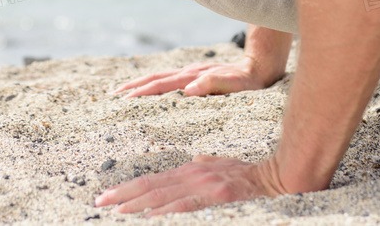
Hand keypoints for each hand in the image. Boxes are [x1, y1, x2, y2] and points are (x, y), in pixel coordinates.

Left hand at [95, 155, 286, 214]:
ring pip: (163, 197)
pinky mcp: (216, 197)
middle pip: (151, 186)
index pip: (153, 180)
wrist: (279, 176)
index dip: (129, 189)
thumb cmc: (253, 175)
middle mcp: (193, 174)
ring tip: (116, 212)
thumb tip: (195, 161)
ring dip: (137, 205)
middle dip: (123, 196)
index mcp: (192, 169)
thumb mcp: (225, 165)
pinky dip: (165, 213)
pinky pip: (185, 207)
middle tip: (100, 203)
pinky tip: (149, 218)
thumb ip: (208, 164)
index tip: (109, 197)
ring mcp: (203, 186)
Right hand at [111, 57, 279, 97]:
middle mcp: (189, 73)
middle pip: (155, 78)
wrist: (261, 66)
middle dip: (133, 86)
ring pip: (160, 77)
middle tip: (113, 95)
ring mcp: (191, 73)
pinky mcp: (196, 76)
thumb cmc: (249, 81)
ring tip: (123, 90)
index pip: (161, 85)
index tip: (124, 99)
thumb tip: (187, 90)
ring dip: (140, 83)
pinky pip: (169, 79)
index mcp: (193, 76)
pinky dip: (154, 83)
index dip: (142, 92)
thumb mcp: (235, 85)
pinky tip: (150, 89)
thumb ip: (212, 85)